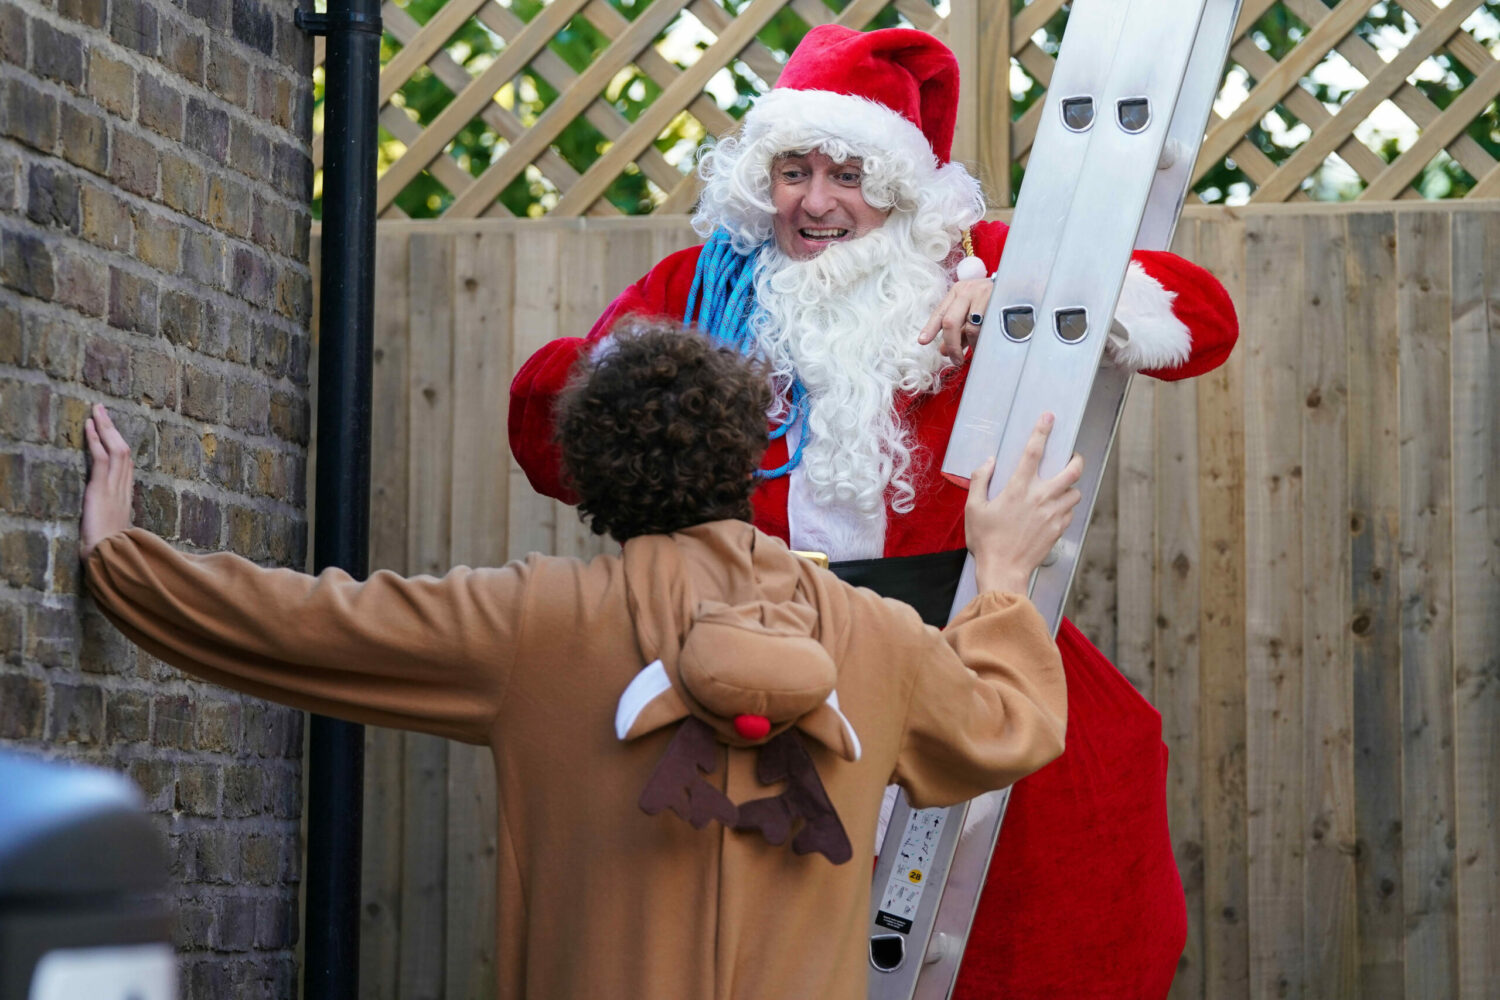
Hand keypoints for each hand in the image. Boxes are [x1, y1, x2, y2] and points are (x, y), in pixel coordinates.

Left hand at [81, 404, 134, 560]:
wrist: (109, 559)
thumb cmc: (109, 552)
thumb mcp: (111, 534)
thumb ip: (111, 523)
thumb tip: (107, 525)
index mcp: (126, 499)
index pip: (126, 466)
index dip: (120, 446)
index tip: (112, 432)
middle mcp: (124, 489)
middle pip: (124, 452)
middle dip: (114, 429)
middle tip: (103, 409)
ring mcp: (114, 487)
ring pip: (116, 449)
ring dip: (106, 427)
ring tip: (97, 409)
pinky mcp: (102, 488)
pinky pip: (101, 458)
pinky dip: (96, 439)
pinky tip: (90, 425)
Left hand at [918, 278, 993, 363]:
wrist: (1018, 285)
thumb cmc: (992, 301)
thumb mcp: (971, 312)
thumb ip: (958, 331)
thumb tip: (943, 351)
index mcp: (957, 291)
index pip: (940, 313)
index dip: (930, 328)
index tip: (922, 342)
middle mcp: (967, 290)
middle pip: (950, 322)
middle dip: (951, 345)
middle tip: (955, 360)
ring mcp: (983, 294)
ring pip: (970, 327)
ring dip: (971, 345)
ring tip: (975, 351)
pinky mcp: (998, 302)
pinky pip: (987, 328)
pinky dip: (983, 340)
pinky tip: (985, 345)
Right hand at [964, 413, 1083, 594]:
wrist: (1004, 570)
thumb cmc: (986, 540)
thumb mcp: (974, 508)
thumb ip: (980, 480)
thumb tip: (989, 462)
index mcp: (1018, 488)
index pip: (1034, 451)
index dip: (1042, 431)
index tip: (1049, 418)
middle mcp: (1041, 497)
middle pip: (1073, 470)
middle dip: (1076, 459)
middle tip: (1072, 457)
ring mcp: (1053, 514)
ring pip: (1076, 492)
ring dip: (1070, 487)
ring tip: (1061, 488)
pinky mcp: (1058, 529)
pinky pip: (1070, 512)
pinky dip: (1066, 507)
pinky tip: (1055, 509)